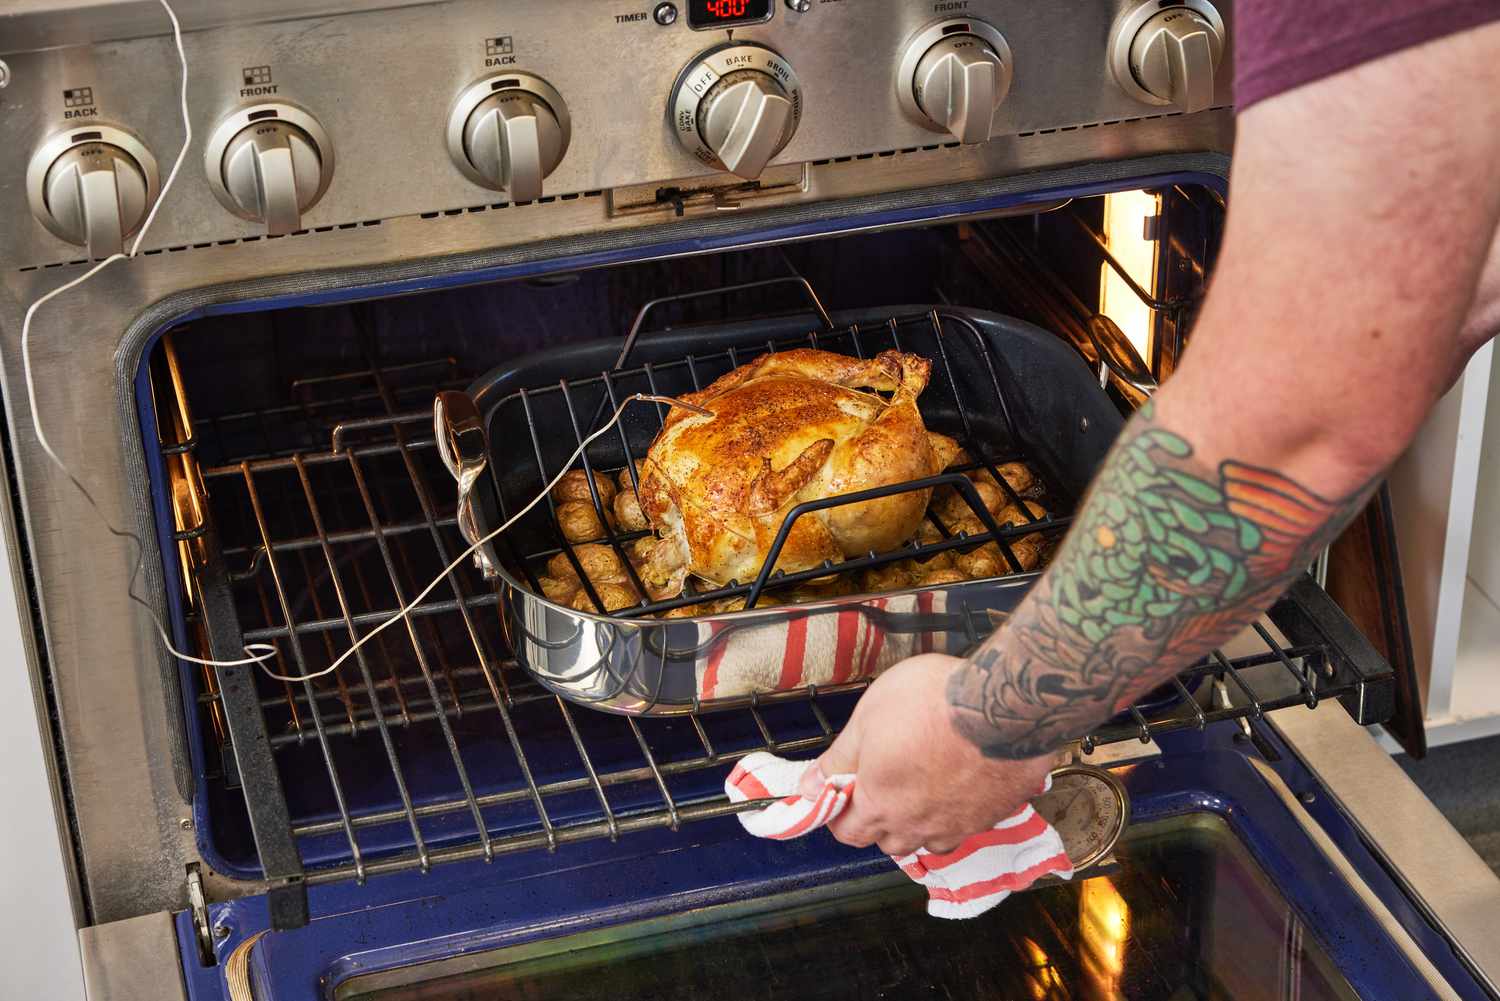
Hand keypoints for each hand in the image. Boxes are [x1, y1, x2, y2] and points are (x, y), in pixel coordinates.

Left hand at [799, 652, 1057, 856]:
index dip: (838, 812)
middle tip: (879, 783)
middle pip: (888, 841)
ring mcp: (961, 824)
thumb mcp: (868, 718)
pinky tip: (958, 783)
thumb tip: (809, 785)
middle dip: (877, 819)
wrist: (1002, 703)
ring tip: (919, 787)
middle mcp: (920, 825)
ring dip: (918, 822)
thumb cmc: (933, 703)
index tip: (840, 793)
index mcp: (881, 804)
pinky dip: (958, 811)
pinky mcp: (995, 814)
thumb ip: (839, 759)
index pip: (847, 831)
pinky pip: (968, 824)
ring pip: (930, 839)